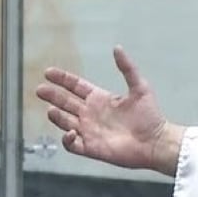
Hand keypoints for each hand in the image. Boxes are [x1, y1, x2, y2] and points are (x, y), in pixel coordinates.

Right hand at [35, 46, 183, 176]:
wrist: (156, 141)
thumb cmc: (151, 116)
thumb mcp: (140, 88)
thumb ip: (128, 68)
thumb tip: (117, 48)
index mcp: (100, 99)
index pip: (75, 87)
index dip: (62, 79)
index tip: (49, 72)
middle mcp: (92, 114)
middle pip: (65, 102)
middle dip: (52, 95)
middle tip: (41, 89)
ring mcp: (90, 131)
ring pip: (64, 121)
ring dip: (56, 116)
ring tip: (52, 109)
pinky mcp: (91, 148)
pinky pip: (71, 145)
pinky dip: (67, 139)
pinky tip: (71, 131)